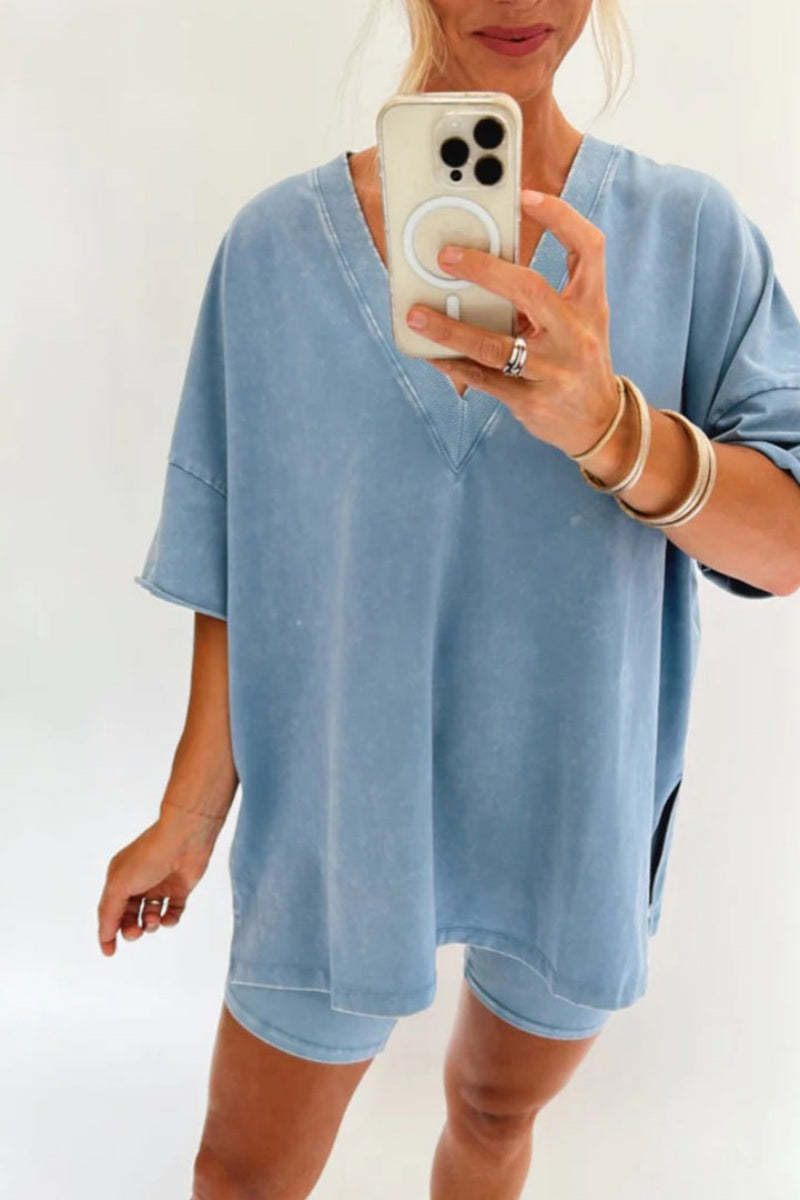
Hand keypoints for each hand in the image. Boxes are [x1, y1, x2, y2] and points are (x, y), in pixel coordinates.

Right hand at [96, 804, 221, 955]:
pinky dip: (169, 920)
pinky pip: (172, 911)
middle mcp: (138, 882)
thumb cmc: (149, 857)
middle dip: (130, 929)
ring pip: (150, 916)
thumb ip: (110, 911)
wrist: (185, 838)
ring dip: (150, 924)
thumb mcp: (120, 885)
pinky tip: (167, 918)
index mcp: (119, 878)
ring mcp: (159, 885)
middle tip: (136, 933)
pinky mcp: (180, 888)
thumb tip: (105, 935)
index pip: (109, 910)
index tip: (109, 952)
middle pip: (129, 916)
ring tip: (153, 919)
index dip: (107, 932)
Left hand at [407, 190, 618, 458]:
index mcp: (590, 304)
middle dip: (485, 269)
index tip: (525, 196)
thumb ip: (543, 295)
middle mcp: (575, 334)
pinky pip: (484, 379)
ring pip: (495, 345)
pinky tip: (431, 352)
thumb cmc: (578, 360)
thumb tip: (482, 270)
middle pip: (531, 290)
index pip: (588, 248)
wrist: (599, 423)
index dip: (560, 217)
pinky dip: (453, 364)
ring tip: (417, 315)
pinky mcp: (531, 401)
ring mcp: (554, 370)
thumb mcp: (579, 322)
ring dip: (451, 329)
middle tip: (446, 257)